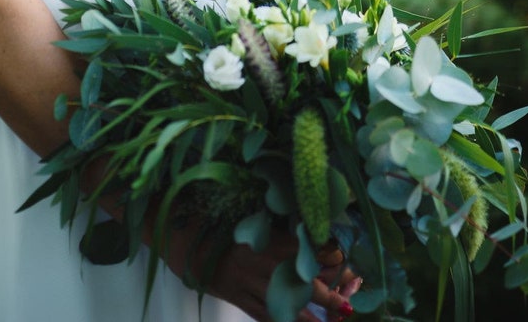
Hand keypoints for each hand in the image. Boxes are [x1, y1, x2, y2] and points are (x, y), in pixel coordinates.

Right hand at [165, 228, 359, 321]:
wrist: (180, 234)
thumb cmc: (214, 218)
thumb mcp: (247, 216)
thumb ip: (273, 224)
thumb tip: (303, 228)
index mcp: (266, 238)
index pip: (306, 249)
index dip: (327, 254)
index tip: (341, 258)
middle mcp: (261, 263)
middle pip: (301, 282)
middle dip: (327, 294)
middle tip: (346, 303)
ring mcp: (248, 283)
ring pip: (285, 304)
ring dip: (310, 316)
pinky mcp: (235, 296)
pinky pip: (262, 314)